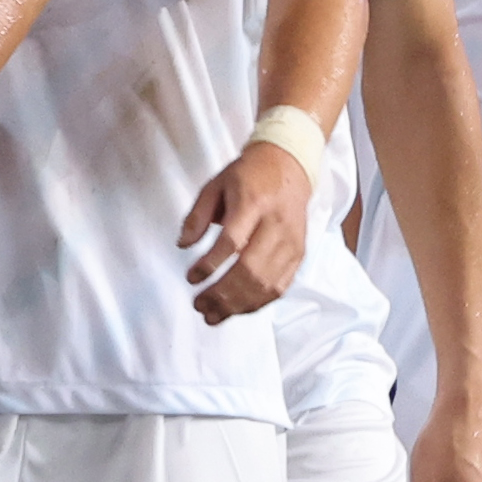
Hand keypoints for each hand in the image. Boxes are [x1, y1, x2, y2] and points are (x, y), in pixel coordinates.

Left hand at [177, 137, 317, 321]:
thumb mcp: (214, 185)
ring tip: (212, 315)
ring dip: (238, 305)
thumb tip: (183, 245)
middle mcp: (276, 225)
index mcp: (253, 203)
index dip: (210, 265)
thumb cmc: (249, 176)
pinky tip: (237, 309)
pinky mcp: (299, 254)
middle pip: (250, 269)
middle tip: (199, 304)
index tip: (191, 278)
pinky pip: (280, 286)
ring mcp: (291, 242)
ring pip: (266, 283)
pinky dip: (257, 303)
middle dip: (222, 294)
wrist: (290, 166)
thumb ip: (196, 216)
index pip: (232, 241)